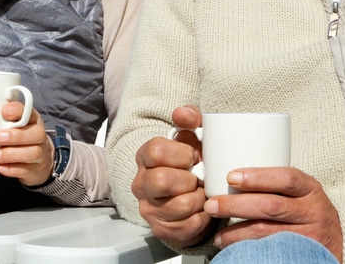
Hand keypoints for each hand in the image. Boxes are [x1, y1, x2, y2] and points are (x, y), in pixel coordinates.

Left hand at [0, 103, 54, 185]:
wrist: (40, 159)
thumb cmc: (23, 136)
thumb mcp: (17, 123)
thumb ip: (7, 117)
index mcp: (34, 120)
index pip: (30, 112)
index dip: (18, 111)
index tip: (4, 111)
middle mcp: (40, 135)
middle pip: (37, 134)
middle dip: (17, 136)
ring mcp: (41, 154)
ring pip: (32, 153)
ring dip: (11, 154)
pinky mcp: (36, 170)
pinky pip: (27, 170)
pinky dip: (13, 169)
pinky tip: (1, 167)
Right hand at [131, 105, 212, 246]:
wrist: (193, 195)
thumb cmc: (192, 162)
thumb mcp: (193, 136)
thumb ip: (190, 119)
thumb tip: (181, 113)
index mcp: (145, 156)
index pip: (156, 151)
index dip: (181, 154)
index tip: (194, 156)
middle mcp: (141, 183)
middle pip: (162, 180)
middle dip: (189, 179)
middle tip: (199, 178)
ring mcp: (149, 209)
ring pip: (179, 206)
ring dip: (199, 199)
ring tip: (202, 193)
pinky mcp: (161, 230)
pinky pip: (188, 226)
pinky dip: (203, 217)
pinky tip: (203, 209)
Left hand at [203, 166, 342, 262]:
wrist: (336, 239)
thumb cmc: (307, 207)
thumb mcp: (301, 190)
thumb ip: (275, 183)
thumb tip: (229, 175)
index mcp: (309, 188)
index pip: (286, 178)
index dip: (258, 177)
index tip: (231, 176)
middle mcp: (312, 211)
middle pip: (271, 207)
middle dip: (237, 206)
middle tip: (212, 205)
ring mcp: (308, 236)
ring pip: (267, 233)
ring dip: (237, 233)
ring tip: (217, 234)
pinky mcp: (302, 254)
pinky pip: (271, 252)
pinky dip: (249, 250)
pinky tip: (234, 249)